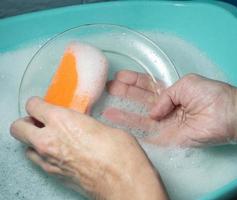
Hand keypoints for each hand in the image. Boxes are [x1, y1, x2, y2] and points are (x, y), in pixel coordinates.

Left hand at [10, 97, 167, 199]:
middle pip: (18, 128)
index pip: (33, 106)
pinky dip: (43, 155)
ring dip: (33, 140)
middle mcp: (48, 140)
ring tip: (51, 139)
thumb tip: (81, 124)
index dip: (38, 104)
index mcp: (62, 120)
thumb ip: (83, 123)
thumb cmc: (118, 151)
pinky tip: (60, 153)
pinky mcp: (54, 176)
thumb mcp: (102, 126)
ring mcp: (48, 161)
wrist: (122, 181)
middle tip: (41, 122)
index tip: (44, 106)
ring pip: (25, 147)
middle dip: (27, 122)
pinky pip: (38, 162)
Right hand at [104, 71, 236, 146]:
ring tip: (106, 109)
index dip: (133, 82)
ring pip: (139, 119)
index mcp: (170, 92)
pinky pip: (147, 137)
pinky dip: (133, 133)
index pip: (147, 86)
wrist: (226, 114)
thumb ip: (165, 95)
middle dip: (123, 95)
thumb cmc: (209, 94)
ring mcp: (165, 124)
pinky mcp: (167, 139)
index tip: (118, 77)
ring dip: (123, 114)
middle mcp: (165, 108)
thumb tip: (152, 112)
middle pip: (139, 101)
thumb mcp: (185, 83)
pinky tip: (119, 127)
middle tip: (106, 90)